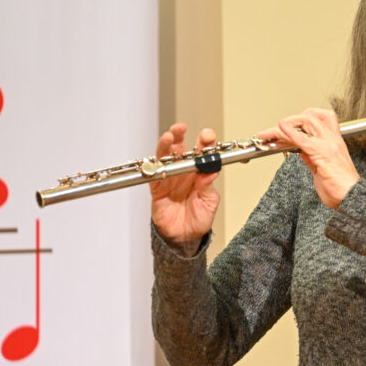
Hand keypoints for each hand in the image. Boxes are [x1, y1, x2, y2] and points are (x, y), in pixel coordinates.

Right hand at [149, 123, 220, 252]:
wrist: (185, 237)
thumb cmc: (199, 218)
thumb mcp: (209, 202)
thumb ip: (208, 187)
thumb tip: (211, 171)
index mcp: (200, 173)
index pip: (203, 153)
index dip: (204, 143)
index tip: (207, 136)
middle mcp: (184, 172)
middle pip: (181, 149)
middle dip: (180, 136)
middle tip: (181, 128)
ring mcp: (170, 179)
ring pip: (165, 158)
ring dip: (166, 146)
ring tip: (169, 137)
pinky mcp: (157, 189)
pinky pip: (154, 175)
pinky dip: (154, 167)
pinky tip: (157, 159)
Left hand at [258, 108, 358, 208]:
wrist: (352, 198)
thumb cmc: (341, 189)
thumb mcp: (323, 171)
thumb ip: (312, 160)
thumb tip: (302, 153)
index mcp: (334, 142)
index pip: (320, 119)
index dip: (302, 120)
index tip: (287, 128)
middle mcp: (332, 140)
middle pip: (310, 117)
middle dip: (290, 120)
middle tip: (275, 129)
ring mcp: (327, 144)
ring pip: (305, 122)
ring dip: (284, 126)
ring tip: (268, 133)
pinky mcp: (321, 153)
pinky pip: (302, 138)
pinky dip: (289, 132)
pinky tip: (279, 128)